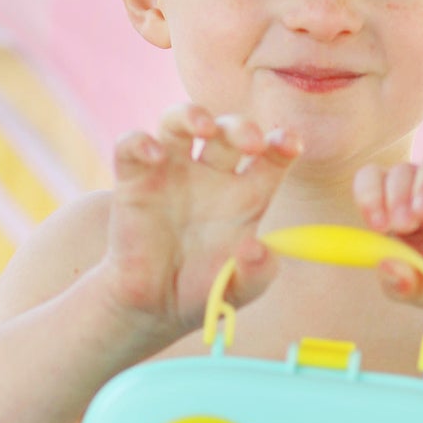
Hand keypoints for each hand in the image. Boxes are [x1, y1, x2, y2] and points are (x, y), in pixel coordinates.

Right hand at [104, 105, 301, 337]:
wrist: (154, 308)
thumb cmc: (204, 291)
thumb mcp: (240, 289)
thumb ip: (258, 272)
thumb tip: (257, 249)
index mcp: (246, 193)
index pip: (271, 154)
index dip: (283, 141)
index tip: (290, 143)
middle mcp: (212, 174)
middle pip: (229, 129)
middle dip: (241, 127)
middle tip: (251, 142)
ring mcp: (172, 171)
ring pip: (180, 121)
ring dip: (192, 114)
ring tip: (204, 127)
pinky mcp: (134, 180)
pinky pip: (132, 145)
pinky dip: (140, 141)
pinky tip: (153, 154)